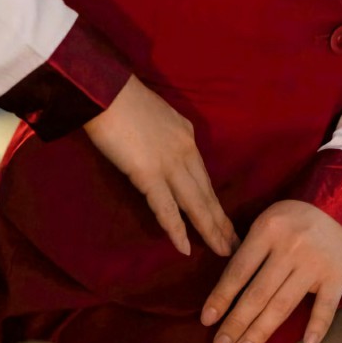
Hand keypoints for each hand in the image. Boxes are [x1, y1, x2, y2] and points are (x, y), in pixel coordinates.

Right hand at [81, 75, 238, 259]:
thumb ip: (164, 137)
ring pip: (196, 204)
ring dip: (211, 231)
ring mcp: (169, 164)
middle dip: (222, 222)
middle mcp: (185, 151)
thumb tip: (163, 154)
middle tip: (237, 245)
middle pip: (207, 194)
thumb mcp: (156, 116)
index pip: (204, 176)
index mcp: (186, 136)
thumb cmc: (121, 98)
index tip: (225, 219)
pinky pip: (165, 208)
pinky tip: (186, 248)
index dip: (214, 201)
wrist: (104, 90)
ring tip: (225, 252)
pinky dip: (176, 230)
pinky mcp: (148, 174)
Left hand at [199, 200, 341, 342]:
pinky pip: (326, 305)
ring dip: (261, 331)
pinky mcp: (338, 276)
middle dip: (236, 322)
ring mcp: (315, 265)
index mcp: (268, 231)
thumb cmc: (300, 215)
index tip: (206, 320)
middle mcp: (290, 249)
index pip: (239, 270)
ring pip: (283, 304)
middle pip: (257, 293)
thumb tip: (227, 286)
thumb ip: (252, 247)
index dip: (221, 297)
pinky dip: (318, 325)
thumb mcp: (270, 219)